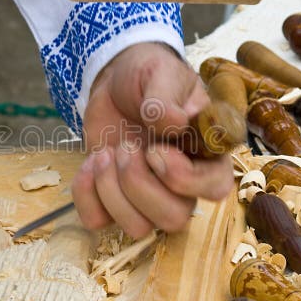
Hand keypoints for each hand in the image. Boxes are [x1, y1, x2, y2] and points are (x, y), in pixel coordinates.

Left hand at [73, 43, 234, 238]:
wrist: (114, 80)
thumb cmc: (148, 76)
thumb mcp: (160, 73)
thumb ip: (165, 97)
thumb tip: (174, 123)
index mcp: (206, 153)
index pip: (214, 188)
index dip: (183, 178)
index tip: (156, 149)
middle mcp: (182, 183)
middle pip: (173, 218)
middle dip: (139, 185)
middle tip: (125, 147)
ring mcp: (148, 196)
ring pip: (138, 227)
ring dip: (112, 190)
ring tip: (105, 153)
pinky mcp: (113, 199)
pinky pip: (99, 221)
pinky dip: (87, 195)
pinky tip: (90, 162)